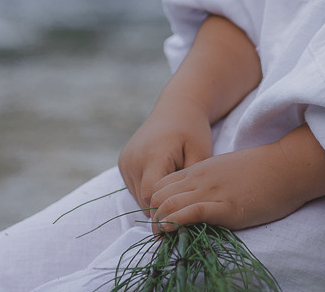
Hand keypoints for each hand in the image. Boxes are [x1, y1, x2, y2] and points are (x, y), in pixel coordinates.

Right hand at [118, 94, 213, 210]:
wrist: (176, 108)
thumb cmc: (193, 131)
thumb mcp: (200, 155)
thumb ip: (190, 184)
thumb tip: (185, 212)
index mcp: (152, 156)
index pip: (150, 197)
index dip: (165, 211)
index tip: (184, 216)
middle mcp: (134, 159)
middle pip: (143, 200)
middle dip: (162, 208)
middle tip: (183, 206)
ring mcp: (125, 161)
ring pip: (137, 197)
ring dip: (154, 200)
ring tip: (175, 191)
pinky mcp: (123, 162)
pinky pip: (134, 188)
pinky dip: (147, 191)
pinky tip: (164, 182)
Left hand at [148, 125, 324, 233]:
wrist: (287, 165)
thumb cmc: (262, 169)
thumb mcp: (226, 170)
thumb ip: (209, 182)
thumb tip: (201, 201)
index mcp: (199, 170)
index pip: (161, 185)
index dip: (155, 203)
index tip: (159, 218)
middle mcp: (199, 179)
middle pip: (159, 196)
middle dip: (152, 215)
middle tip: (156, 232)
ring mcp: (211, 192)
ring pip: (169, 204)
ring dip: (159, 223)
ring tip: (160, 236)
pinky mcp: (225, 207)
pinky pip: (191, 212)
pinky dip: (175, 222)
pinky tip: (170, 231)